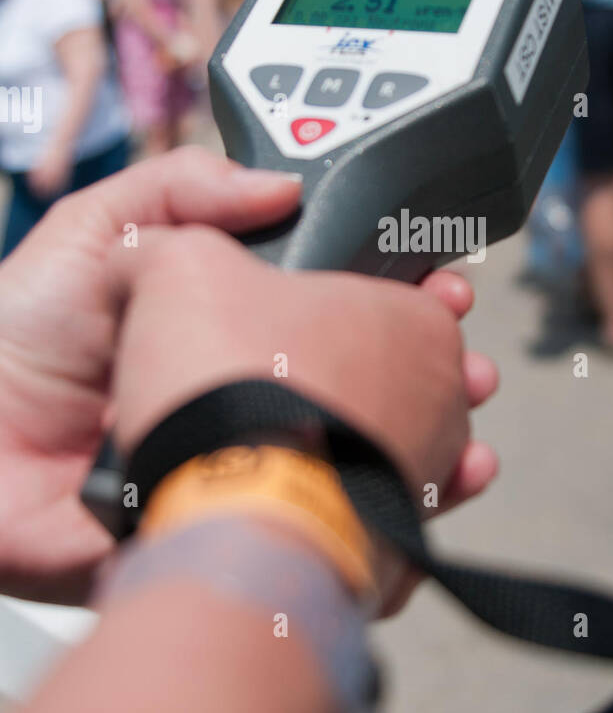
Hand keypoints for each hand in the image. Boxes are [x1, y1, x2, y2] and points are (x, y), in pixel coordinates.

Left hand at [0, 147, 496, 609]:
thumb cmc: (19, 341)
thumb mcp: (99, 232)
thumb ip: (184, 188)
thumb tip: (284, 185)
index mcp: (224, 324)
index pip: (334, 306)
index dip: (392, 293)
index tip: (438, 283)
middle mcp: (247, 392)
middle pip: (366, 382)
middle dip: (432, 369)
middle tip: (465, 359)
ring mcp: (246, 463)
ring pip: (362, 455)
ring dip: (429, 440)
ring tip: (468, 423)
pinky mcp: (236, 526)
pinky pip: (328, 528)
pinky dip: (393, 517)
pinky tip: (435, 492)